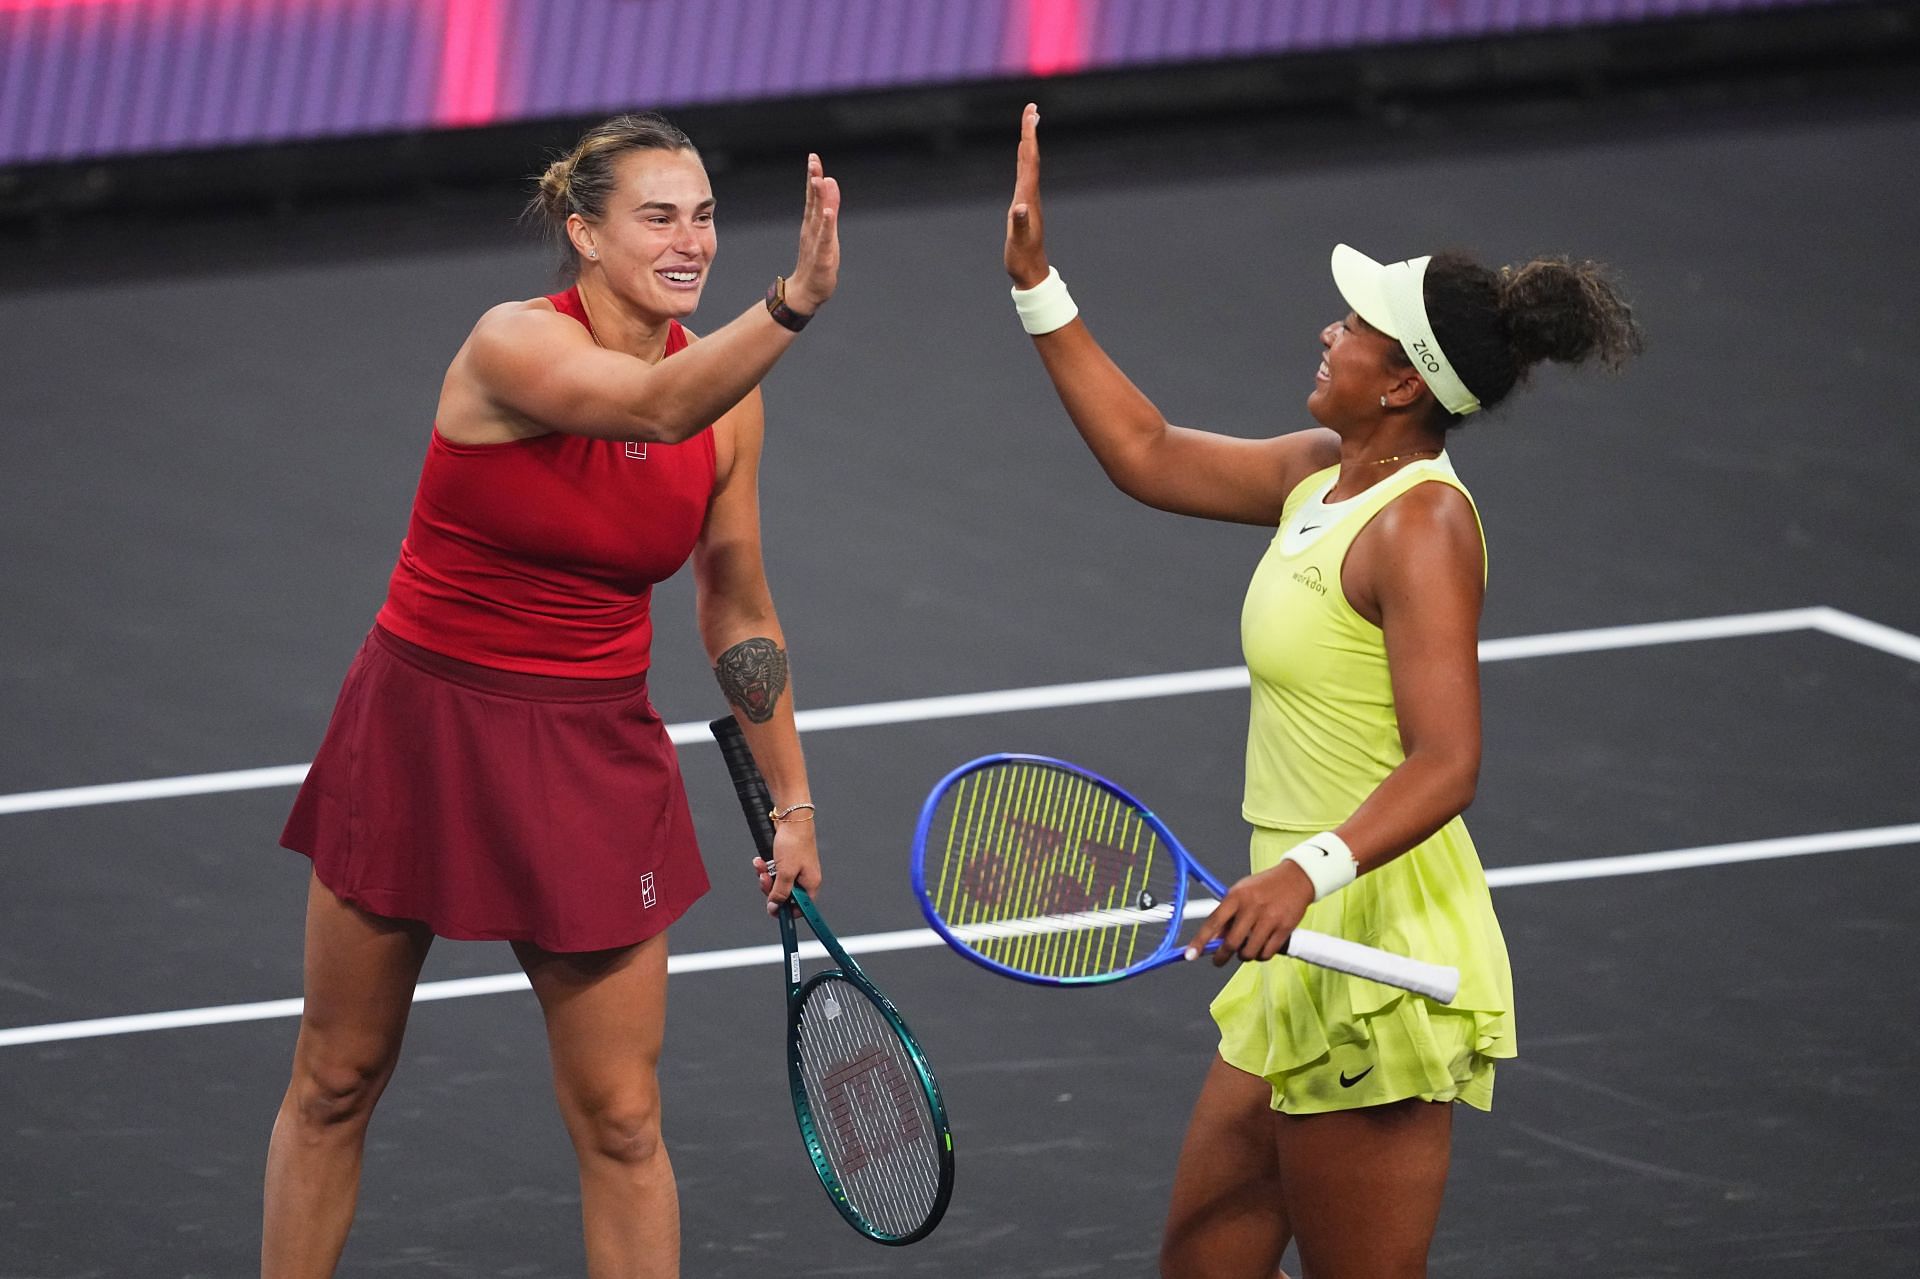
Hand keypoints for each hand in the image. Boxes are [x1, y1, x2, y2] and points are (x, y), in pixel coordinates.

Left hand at [752, 818, 821, 915]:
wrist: (792, 818)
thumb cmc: (794, 842)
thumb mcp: (785, 872)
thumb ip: (780, 893)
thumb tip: (775, 908)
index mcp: (810, 885)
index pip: (801, 909)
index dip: (786, 911)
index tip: (773, 908)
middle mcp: (805, 880)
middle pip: (785, 897)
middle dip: (771, 889)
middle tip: (764, 880)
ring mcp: (796, 871)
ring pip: (777, 884)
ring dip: (766, 877)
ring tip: (761, 866)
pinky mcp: (787, 863)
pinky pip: (774, 873)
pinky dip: (766, 868)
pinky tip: (761, 861)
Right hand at [786, 153, 840, 314]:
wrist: (806, 291)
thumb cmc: (817, 261)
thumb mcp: (827, 231)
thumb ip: (829, 207)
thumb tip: (830, 182)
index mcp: (813, 223)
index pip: (813, 196)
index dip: (814, 176)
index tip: (813, 157)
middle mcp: (812, 229)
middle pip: (813, 201)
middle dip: (813, 180)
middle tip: (813, 160)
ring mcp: (816, 242)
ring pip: (818, 217)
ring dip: (818, 198)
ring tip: (819, 179)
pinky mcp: (822, 257)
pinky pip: (824, 239)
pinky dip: (826, 225)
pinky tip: (827, 213)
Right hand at [1004, 103, 1050, 288]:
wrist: (1031, 271)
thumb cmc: (1022, 258)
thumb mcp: (1018, 242)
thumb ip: (1018, 224)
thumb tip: (1019, 208)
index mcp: (1027, 197)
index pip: (1029, 160)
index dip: (1029, 136)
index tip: (1031, 114)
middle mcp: (1030, 194)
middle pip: (1030, 156)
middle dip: (1029, 131)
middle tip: (1031, 108)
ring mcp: (1028, 199)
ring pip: (1028, 164)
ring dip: (1028, 142)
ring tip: (1029, 124)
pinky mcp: (1024, 205)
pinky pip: (1024, 175)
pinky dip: (1023, 160)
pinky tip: (1023, 155)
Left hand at [1184, 861, 1314, 966]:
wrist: (1296, 878)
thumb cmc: (1265, 886)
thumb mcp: (1241, 893)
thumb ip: (1227, 914)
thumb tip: (1213, 938)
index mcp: (1237, 896)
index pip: (1213, 922)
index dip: (1200, 941)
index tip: (1190, 954)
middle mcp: (1252, 908)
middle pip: (1231, 943)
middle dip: (1222, 956)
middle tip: (1219, 959)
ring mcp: (1269, 919)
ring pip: (1249, 952)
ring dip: (1244, 956)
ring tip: (1245, 948)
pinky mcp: (1284, 929)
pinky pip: (1267, 953)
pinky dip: (1261, 955)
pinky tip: (1261, 947)